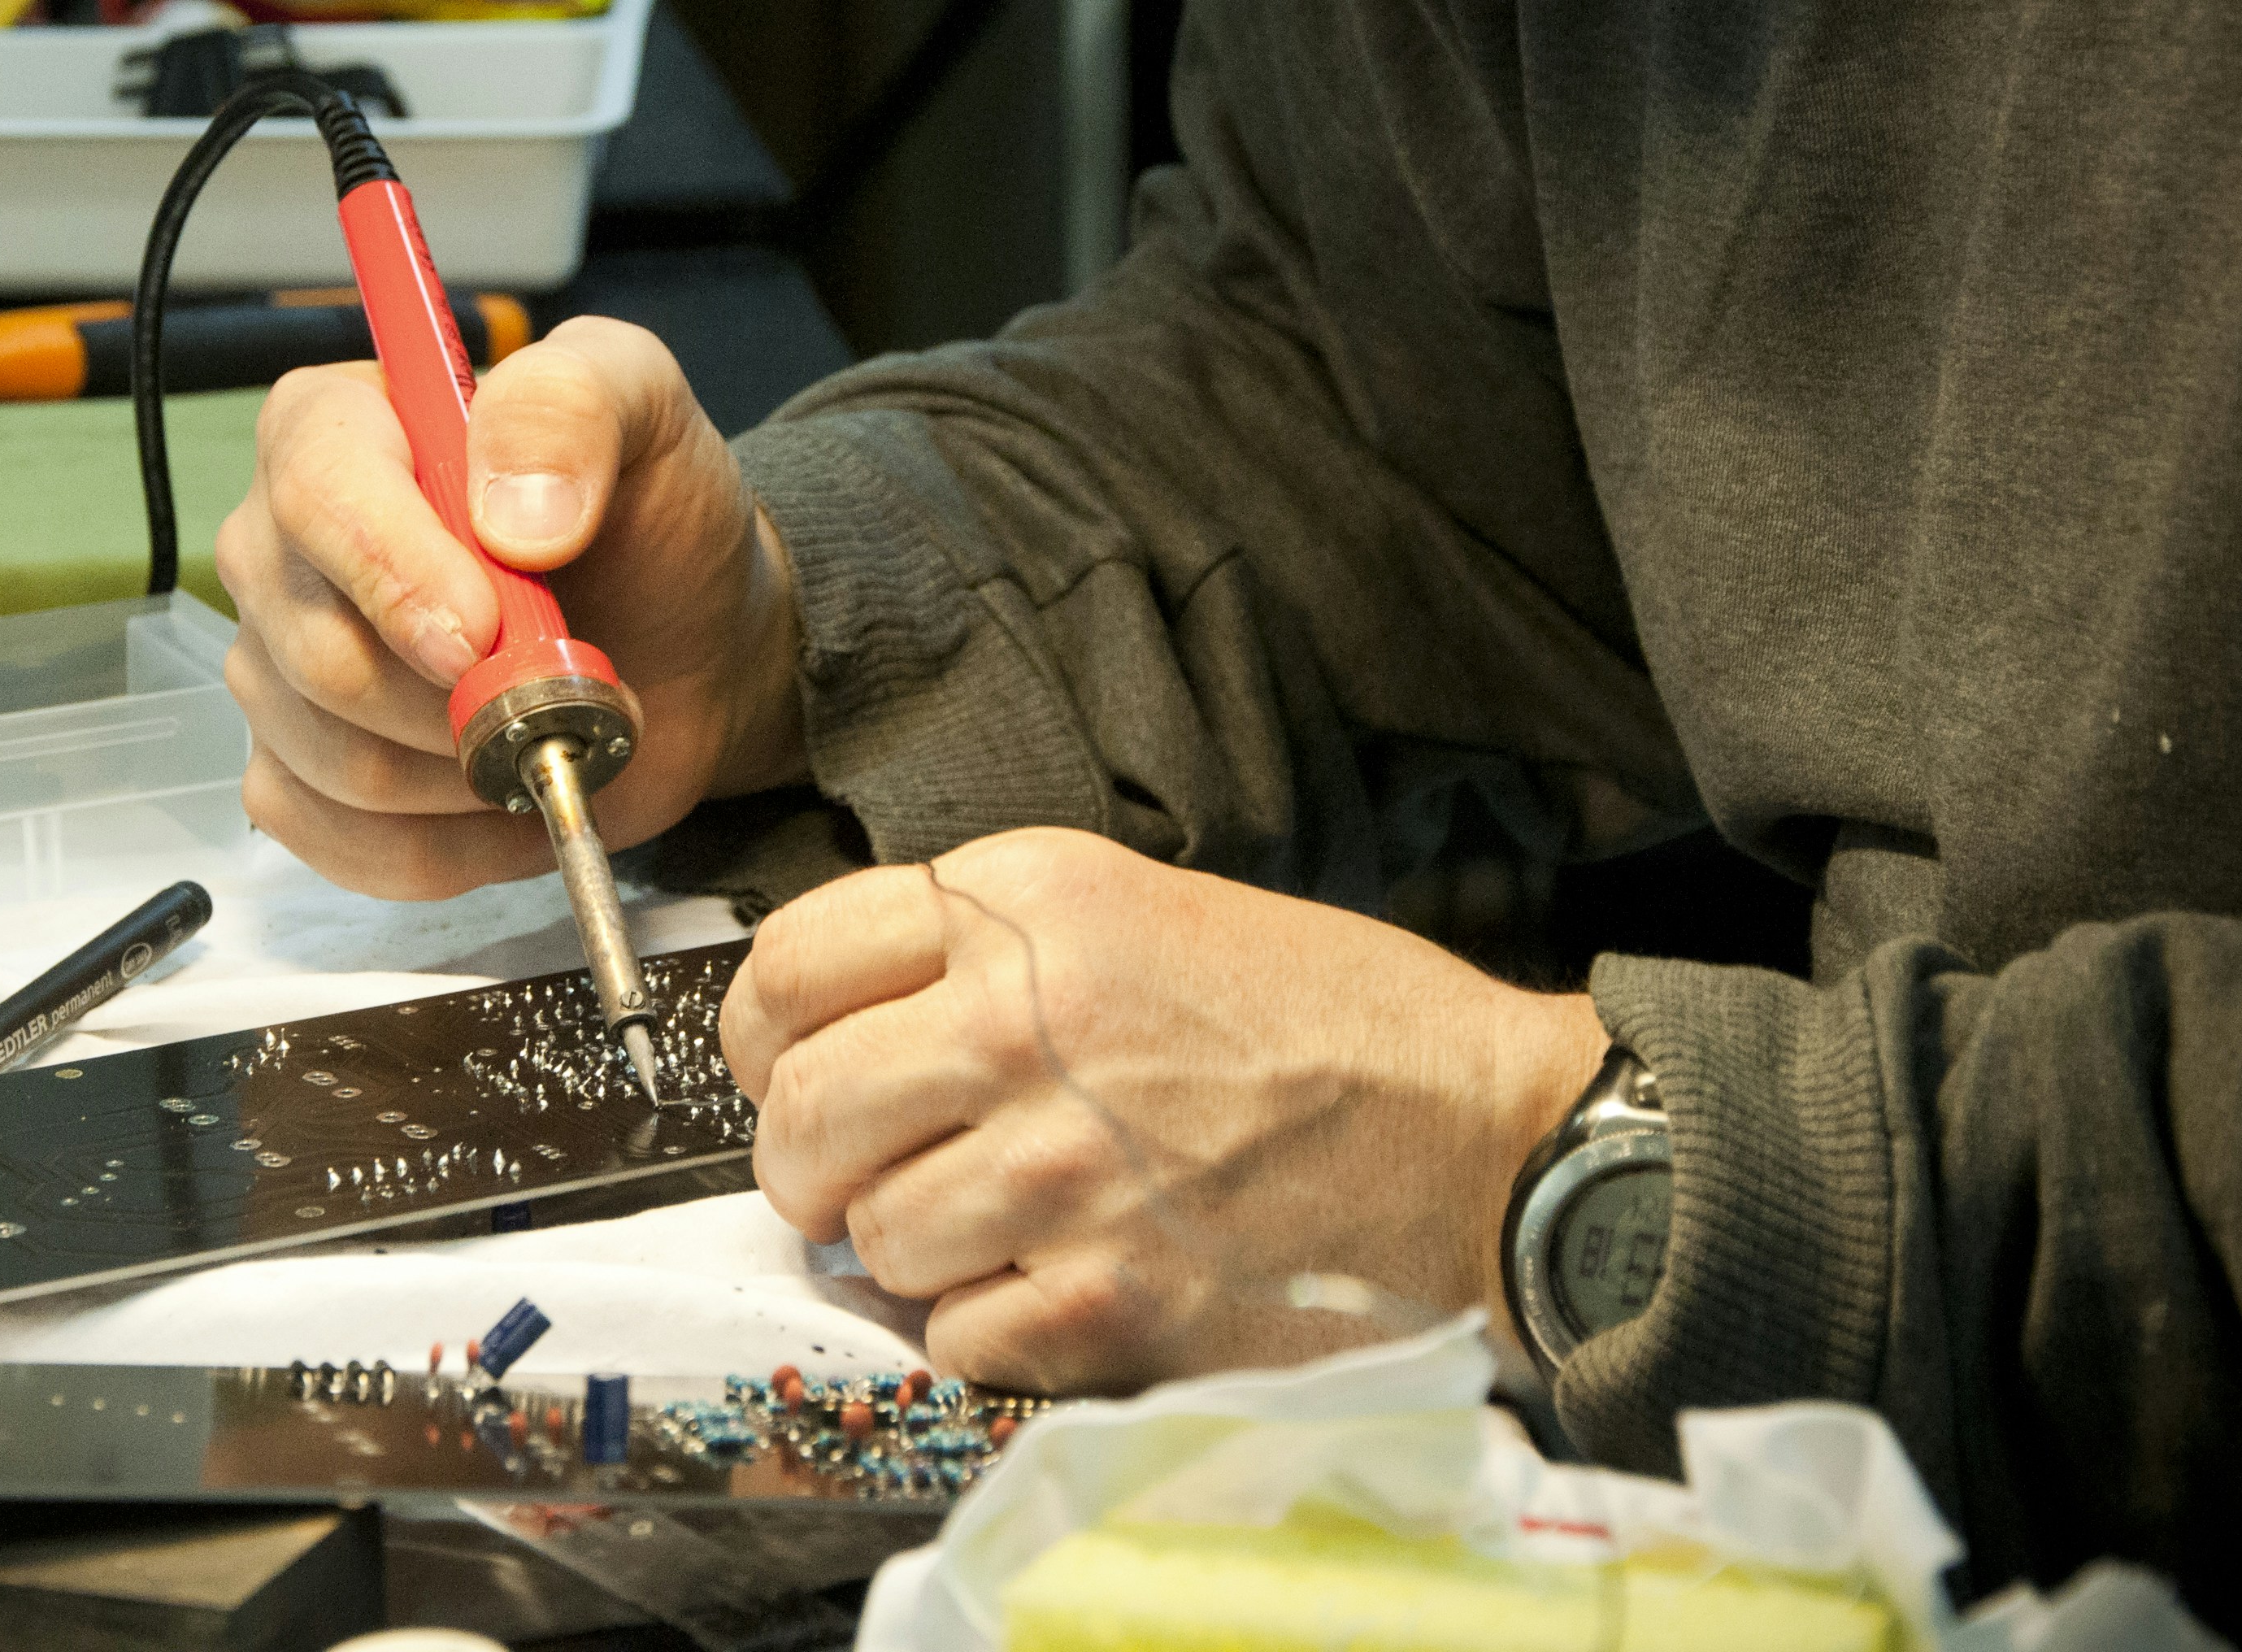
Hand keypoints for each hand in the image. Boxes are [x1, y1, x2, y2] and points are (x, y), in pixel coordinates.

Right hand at [216, 316, 805, 897]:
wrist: (681, 639)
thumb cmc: (645, 515)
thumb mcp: (642, 407)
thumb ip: (573, 406)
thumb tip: (512, 512)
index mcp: (334, 427)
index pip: (314, 495)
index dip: (394, 573)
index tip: (486, 630)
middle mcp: (279, 549)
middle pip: (318, 654)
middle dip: (466, 697)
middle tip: (568, 681)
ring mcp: (278, 671)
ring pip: (339, 763)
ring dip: (476, 771)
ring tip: (553, 727)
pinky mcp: (302, 775)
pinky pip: (343, 842)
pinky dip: (453, 845)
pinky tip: (513, 796)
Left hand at [720, 830, 1612, 1391]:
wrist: (1480, 1132)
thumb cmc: (1322, 1021)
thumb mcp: (1139, 909)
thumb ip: (979, 951)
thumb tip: (834, 1031)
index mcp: (1027, 906)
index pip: (787, 965)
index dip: (761, 1033)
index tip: (784, 1065)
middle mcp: (1023, 1024)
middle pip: (798, 1111)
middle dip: (808, 1158)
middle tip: (863, 1171)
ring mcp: (1060, 1169)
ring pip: (868, 1237)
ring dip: (910, 1249)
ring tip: (997, 1224)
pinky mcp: (1104, 1298)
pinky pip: (953, 1335)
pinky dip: (990, 1328)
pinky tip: (1062, 1282)